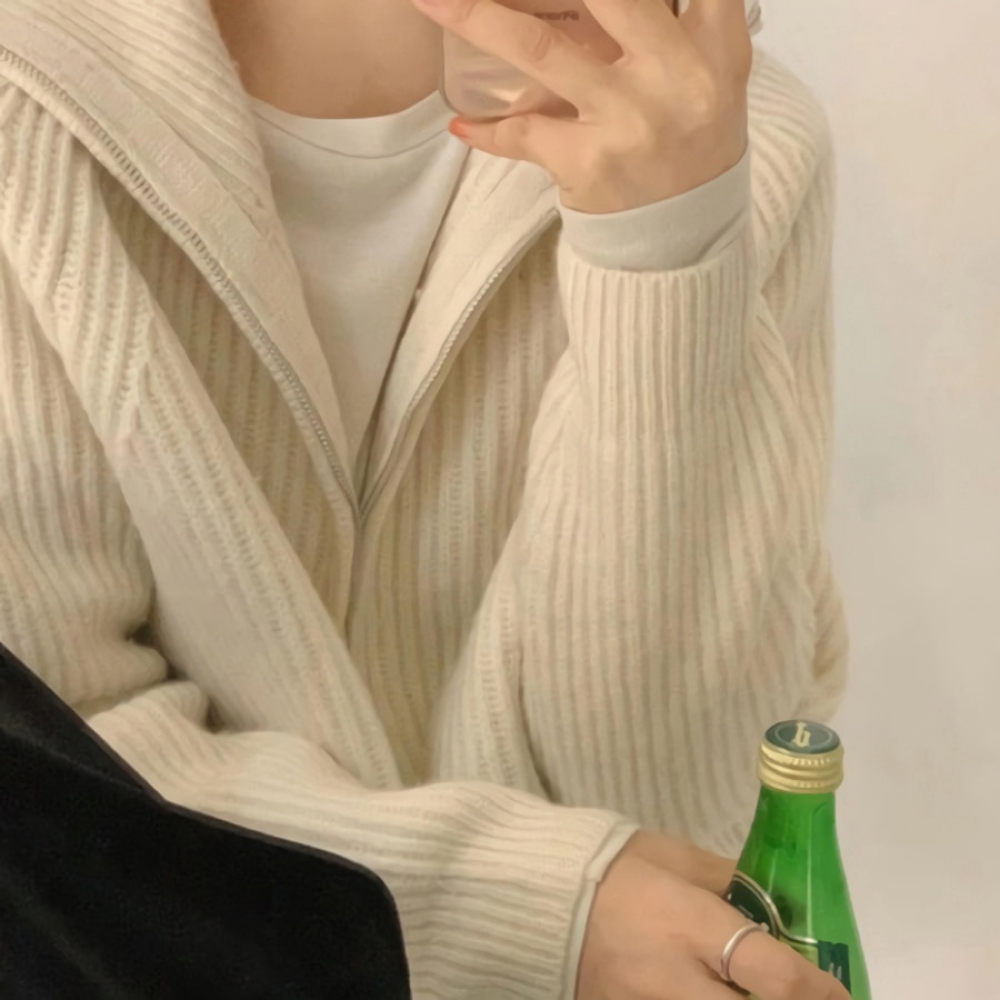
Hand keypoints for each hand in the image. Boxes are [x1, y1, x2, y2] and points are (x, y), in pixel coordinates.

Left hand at [410, 0, 751, 212]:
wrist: (685, 238)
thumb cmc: (692, 144)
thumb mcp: (710, 77)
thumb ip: (679, 23)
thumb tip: (602, 3)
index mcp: (712, 45)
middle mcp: (675, 75)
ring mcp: (627, 118)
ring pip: (540, 49)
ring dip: (477, 18)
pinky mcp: (588, 162)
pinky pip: (522, 134)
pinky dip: (486, 130)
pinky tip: (462, 123)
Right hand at [578, 832, 852, 999]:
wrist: (536, 895)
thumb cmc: (612, 866)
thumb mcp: (673, 857)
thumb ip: (725, 882)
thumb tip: (772, 908)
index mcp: (688, 923)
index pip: (772, 973)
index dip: (819, 992)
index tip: (839, 993)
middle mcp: (672, 979)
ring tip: (755, 992)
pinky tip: (710, 994)